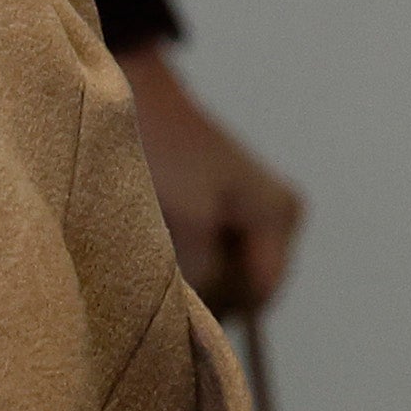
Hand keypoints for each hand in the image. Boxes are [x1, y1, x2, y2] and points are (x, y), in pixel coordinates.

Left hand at [118, 42, 305, 311]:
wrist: (130, 92)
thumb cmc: (162, 151)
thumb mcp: (189, 222)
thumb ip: (205, 277)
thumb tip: (201, 319)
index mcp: (281, 217)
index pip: (260, 295)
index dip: (220, 308)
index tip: (177, 302)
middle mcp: (276, 216)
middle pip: (243, 285)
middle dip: (205, 286)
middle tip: (162, 274)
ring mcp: (249, 210)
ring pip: (221, 270)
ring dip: (189, 270)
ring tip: (155, 250)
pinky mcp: (220, 205)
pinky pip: (208, 250)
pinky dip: (183, 252)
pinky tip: (155, 237)